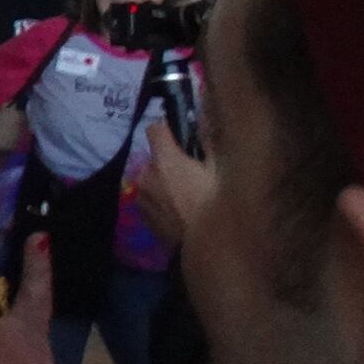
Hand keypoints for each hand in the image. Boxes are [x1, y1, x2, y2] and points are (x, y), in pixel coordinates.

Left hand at [131, 117, 214, 245]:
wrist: (206, 249)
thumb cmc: (217, 205)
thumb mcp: (223, 169)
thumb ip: (211, 139)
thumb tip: (205, 114)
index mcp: (164, 160)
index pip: (155, 128)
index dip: (169, 128)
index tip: (183, 137)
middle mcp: (145, 175)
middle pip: (156, 156)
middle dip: (172, 159)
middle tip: (195, 172)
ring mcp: (141, 197)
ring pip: (153, 178)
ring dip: (166, 180)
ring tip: (189, 195)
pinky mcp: (142, 215)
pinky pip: (152, 197)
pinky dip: (162, 198)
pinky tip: (181, 210)